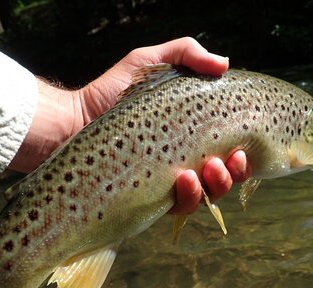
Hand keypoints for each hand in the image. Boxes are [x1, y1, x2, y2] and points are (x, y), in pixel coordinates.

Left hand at [9, 37, 248, 214]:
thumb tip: (225, 63)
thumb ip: (184, 53)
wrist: (71, 122)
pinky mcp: (149, 201)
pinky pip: (180, 208)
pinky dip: (189, 197)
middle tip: (228, 159)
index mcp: (189, 136)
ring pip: (208, 197)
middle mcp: (184, 162)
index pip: (227, 151)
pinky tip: (184, 180)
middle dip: (235, 173)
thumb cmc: (109, 92)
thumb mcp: (147, 63)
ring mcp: (167, 184)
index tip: (242, 147)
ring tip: (209, 169)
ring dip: (217, 186)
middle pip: (225, 178)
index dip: (242, 155)